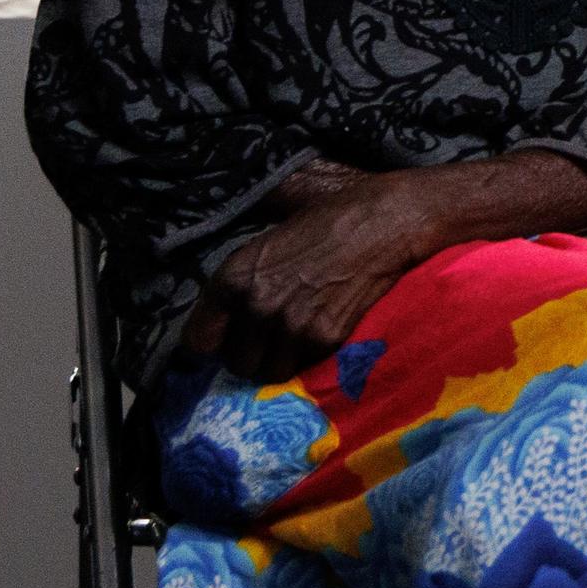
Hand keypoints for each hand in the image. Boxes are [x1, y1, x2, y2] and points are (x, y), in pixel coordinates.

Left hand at [188, 161, 448, 379]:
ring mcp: (292, 325)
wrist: (388, 221)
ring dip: (277, 363)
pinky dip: (307, 361)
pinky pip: (303, 369)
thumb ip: (246, 253)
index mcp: (236, 274)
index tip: (222, 341)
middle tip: (264, 343)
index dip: (210, 342)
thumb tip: (227, 267)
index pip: (198, 338)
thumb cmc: (333, 213)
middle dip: (248, 356)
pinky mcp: (326, 338)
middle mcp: (258, 304)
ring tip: (290, 346)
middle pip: (235, 363)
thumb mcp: (273, 226)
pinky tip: (316, 338)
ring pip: (268, 373)